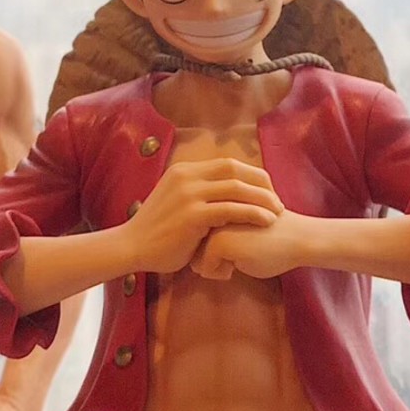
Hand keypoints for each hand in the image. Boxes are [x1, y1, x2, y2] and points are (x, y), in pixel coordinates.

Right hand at [129, 156, 282, 273]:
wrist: (131, 246)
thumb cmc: (156, 231)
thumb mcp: (175, 201)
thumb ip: (196, 194)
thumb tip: (221, 194)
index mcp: (185, 170)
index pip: (228, 164)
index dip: (252, 175)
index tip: (267, 192)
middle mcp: (188, 176)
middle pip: (236, 170)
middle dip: (262, 184)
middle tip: (277, 201)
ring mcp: (189, 194)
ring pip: (237, 188)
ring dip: (262, 199)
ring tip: (278, 212)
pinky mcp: (193, 215)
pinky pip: (231, 209)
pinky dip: (253, 214)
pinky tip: (266, 222)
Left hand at [192, 209, 316, 279]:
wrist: (297, 238)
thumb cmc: (270, 240)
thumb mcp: (238, 234)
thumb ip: (214, 241)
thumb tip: (192, 264)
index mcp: (213, 206)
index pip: (196, 241)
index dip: (216, 252)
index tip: (242, 243)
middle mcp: (209, 213)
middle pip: (194, 251)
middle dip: (214, 261)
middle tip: (243, 251)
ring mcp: (212, 226)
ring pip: (197, 262)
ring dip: (218, 267)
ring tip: (242, 256)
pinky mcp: (219, 242)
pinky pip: (206, 270)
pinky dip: (222, 273)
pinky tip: (243, 262)